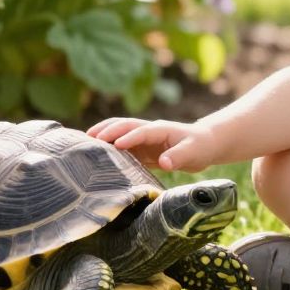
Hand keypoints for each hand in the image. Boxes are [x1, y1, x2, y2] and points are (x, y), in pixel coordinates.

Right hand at [86, 117, 218, 171]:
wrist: (205, 145)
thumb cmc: (200, 147)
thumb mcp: (193, 153)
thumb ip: (179, 157)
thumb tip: (164, 163)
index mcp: (160, 130)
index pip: (141, 131)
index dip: (129, 137)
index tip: (116, 145)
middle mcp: (149, 131)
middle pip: (125, 126)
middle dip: (108, 130)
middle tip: (89, 138)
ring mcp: (144, 139)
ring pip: (120, 133)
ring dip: (104, 135)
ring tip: (85, 141)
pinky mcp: (143, 150)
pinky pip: (123, 147)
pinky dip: (110, 148)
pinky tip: (97, 156)